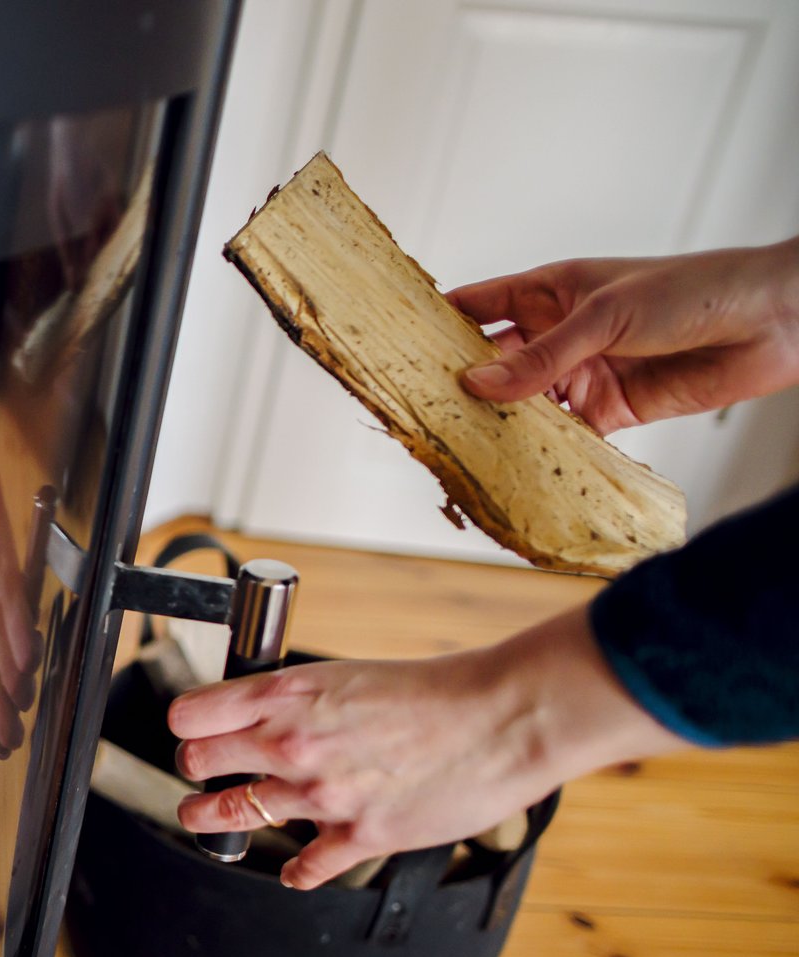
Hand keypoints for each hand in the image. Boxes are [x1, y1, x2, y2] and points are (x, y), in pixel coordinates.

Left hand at [170, 609, 686, 888]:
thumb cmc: (436, 690)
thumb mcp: (347, 676)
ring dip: (211, 817)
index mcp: (288, 695)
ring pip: (232, 813)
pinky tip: (294, 872)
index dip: (187, 723)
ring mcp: (322, 794)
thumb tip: (265, 713)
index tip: (189, 730)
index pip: (193, 715)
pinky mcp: (359, 835)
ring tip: (200, 819)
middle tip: (196, 772)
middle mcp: (292, 744)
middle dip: (194, 767)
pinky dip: (297, 871)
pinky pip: (305, 866)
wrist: (502, 718)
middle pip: (199, 762)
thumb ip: (299, 700)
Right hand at [449, 237, 798, 434]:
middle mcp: (559, 334)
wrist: (772, 322)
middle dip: (461, 384)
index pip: (478, 306)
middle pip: (494, 362)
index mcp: (550, 290)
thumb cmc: (693, 291)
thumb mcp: (606, 317)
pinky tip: (515, 465)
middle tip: (419, 410)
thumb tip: (477, 386)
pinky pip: (565, 436)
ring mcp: (583, 374)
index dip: (438, 323)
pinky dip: (543, 451)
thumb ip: (542, 357)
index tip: (396, 345)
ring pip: (524, 404)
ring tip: (457, 445)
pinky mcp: (612, 412)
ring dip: (499, 423)